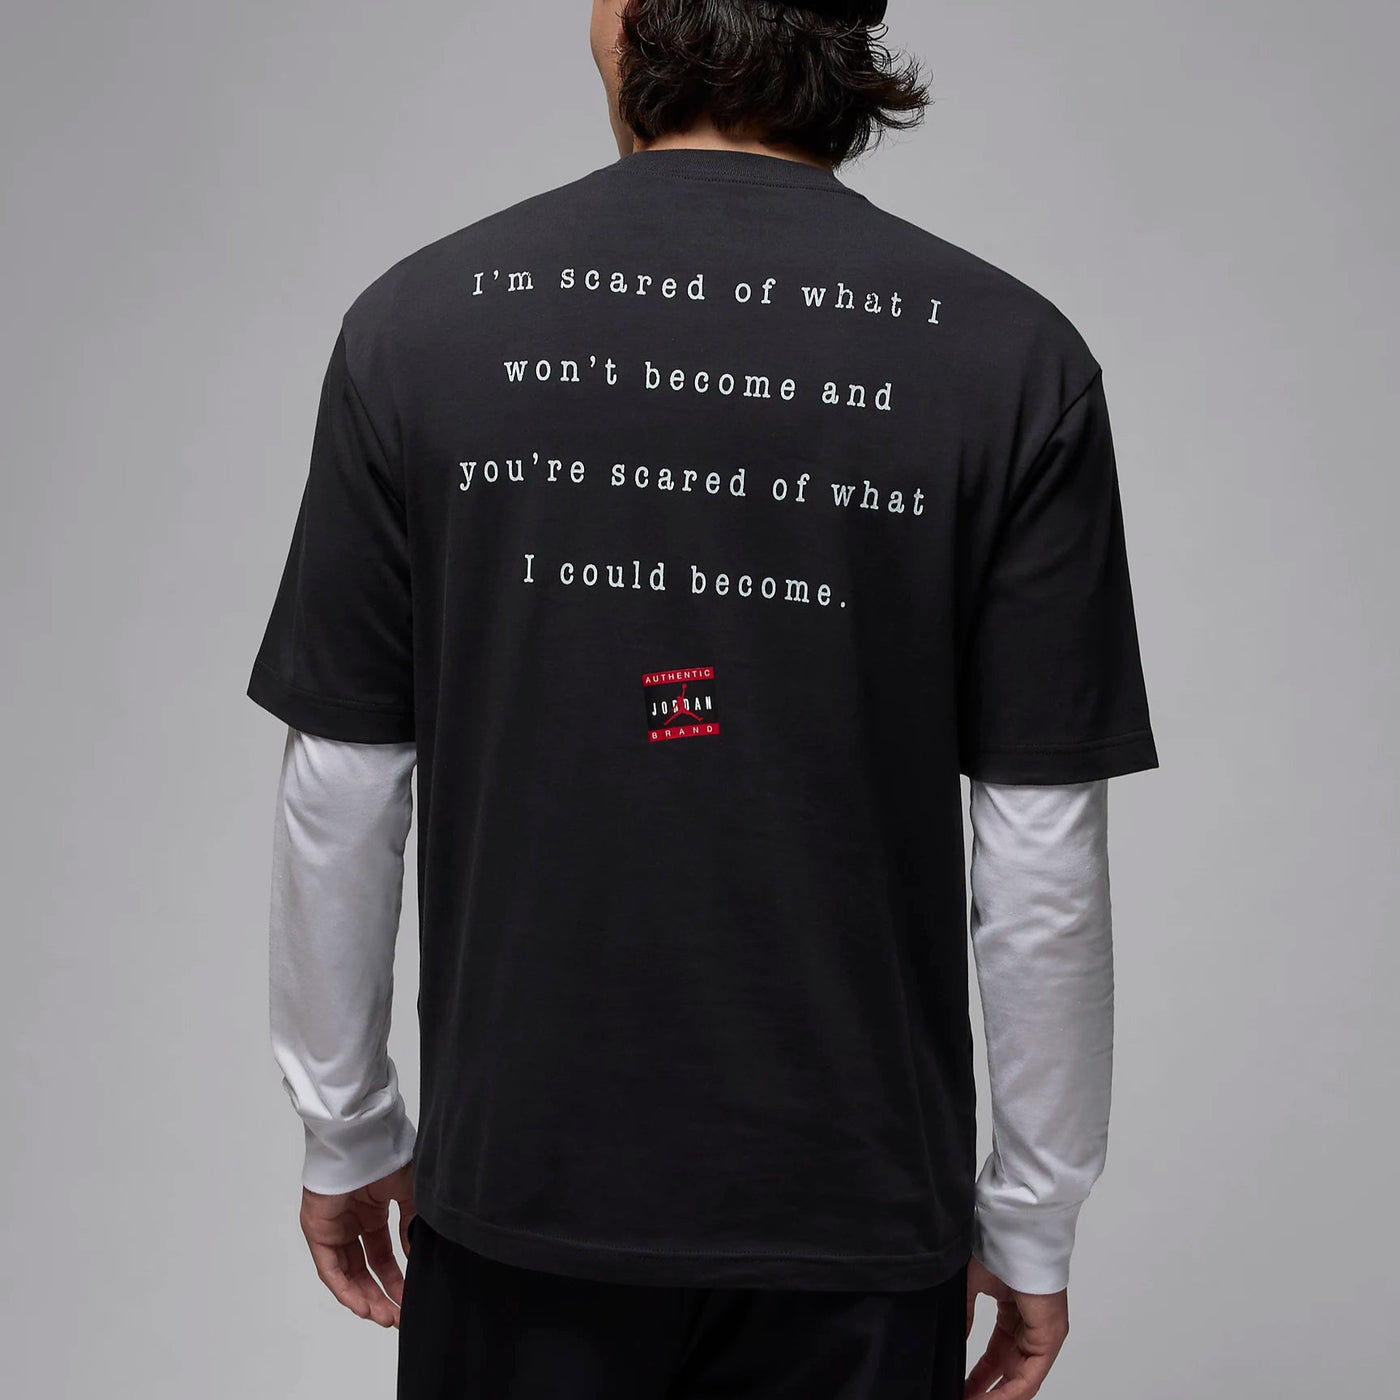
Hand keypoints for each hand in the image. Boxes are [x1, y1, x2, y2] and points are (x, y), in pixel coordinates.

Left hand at [299, 1158, 415, 1328]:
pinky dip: (345, 1289)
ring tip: (385, 1317)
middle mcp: (351, 1223)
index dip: (396, 1279)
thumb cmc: (385, 1156)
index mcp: (372, 1212)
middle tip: (399, 1316)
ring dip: (365, 1298)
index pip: (382, 1256)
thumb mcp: (408, 1192)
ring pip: (348, 1274)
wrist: (361, 1139)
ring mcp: (333, 1228)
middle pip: (365, 1270)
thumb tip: (414, 1254)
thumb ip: (410, 1223)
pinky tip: (363, 1305)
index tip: (410, 1298)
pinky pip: (330, 1269)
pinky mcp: (318, 1231)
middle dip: (382, 1294)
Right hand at [963, 1254, 1069, 1397]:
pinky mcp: (1050, 1336)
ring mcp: (1044, 1333)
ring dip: (996, 1396)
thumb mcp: (972, 1285)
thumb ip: (965, 1315)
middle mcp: (1032, 1327)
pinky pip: (1030, 1376)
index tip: (958, 1386)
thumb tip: (955, 1339)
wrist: (1013, 1227)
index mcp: (1015, 1313)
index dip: (978, 1375)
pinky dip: (1010, 1393)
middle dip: (984, 1389)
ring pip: (1021, 1379)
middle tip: (961, 1398)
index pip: (998, 1355)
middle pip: (1009, 1371)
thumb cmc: (996, 1244)